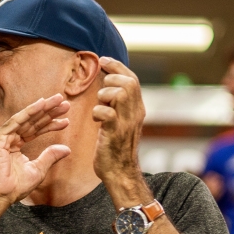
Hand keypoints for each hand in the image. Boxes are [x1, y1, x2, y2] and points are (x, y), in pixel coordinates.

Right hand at [0, 94, 70, 204]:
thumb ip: (50, 156)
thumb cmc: (14, 187)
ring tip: (59, 100)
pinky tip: (43, 104)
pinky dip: (30, 111)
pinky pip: (17, 120)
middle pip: (32, 121)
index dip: (50, 124)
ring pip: (26, 118)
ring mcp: (2, 136)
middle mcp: (8, 137)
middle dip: (49, 112)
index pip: (35, 130)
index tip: (66, 120)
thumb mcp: (38, 169)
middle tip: (65, 103)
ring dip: (43, 108)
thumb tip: (66, 148)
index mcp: (15, 144)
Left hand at [91, 56, 146, 193]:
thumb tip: (109, 84)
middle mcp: (135, 113)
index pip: (132, 79)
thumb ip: (119, 104)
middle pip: (129, 82)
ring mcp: (126, 123)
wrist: (120, 173)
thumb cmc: (116, 147)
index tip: (103, 60)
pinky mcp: (115, 134)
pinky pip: (107, 113)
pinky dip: (97, 112)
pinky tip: (96, 121)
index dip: (117, 67)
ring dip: (104, 95)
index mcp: (137, 109)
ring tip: (100, 107)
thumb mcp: (122, 121)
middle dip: (111, 80)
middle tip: (102, 92)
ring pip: (120, 94)